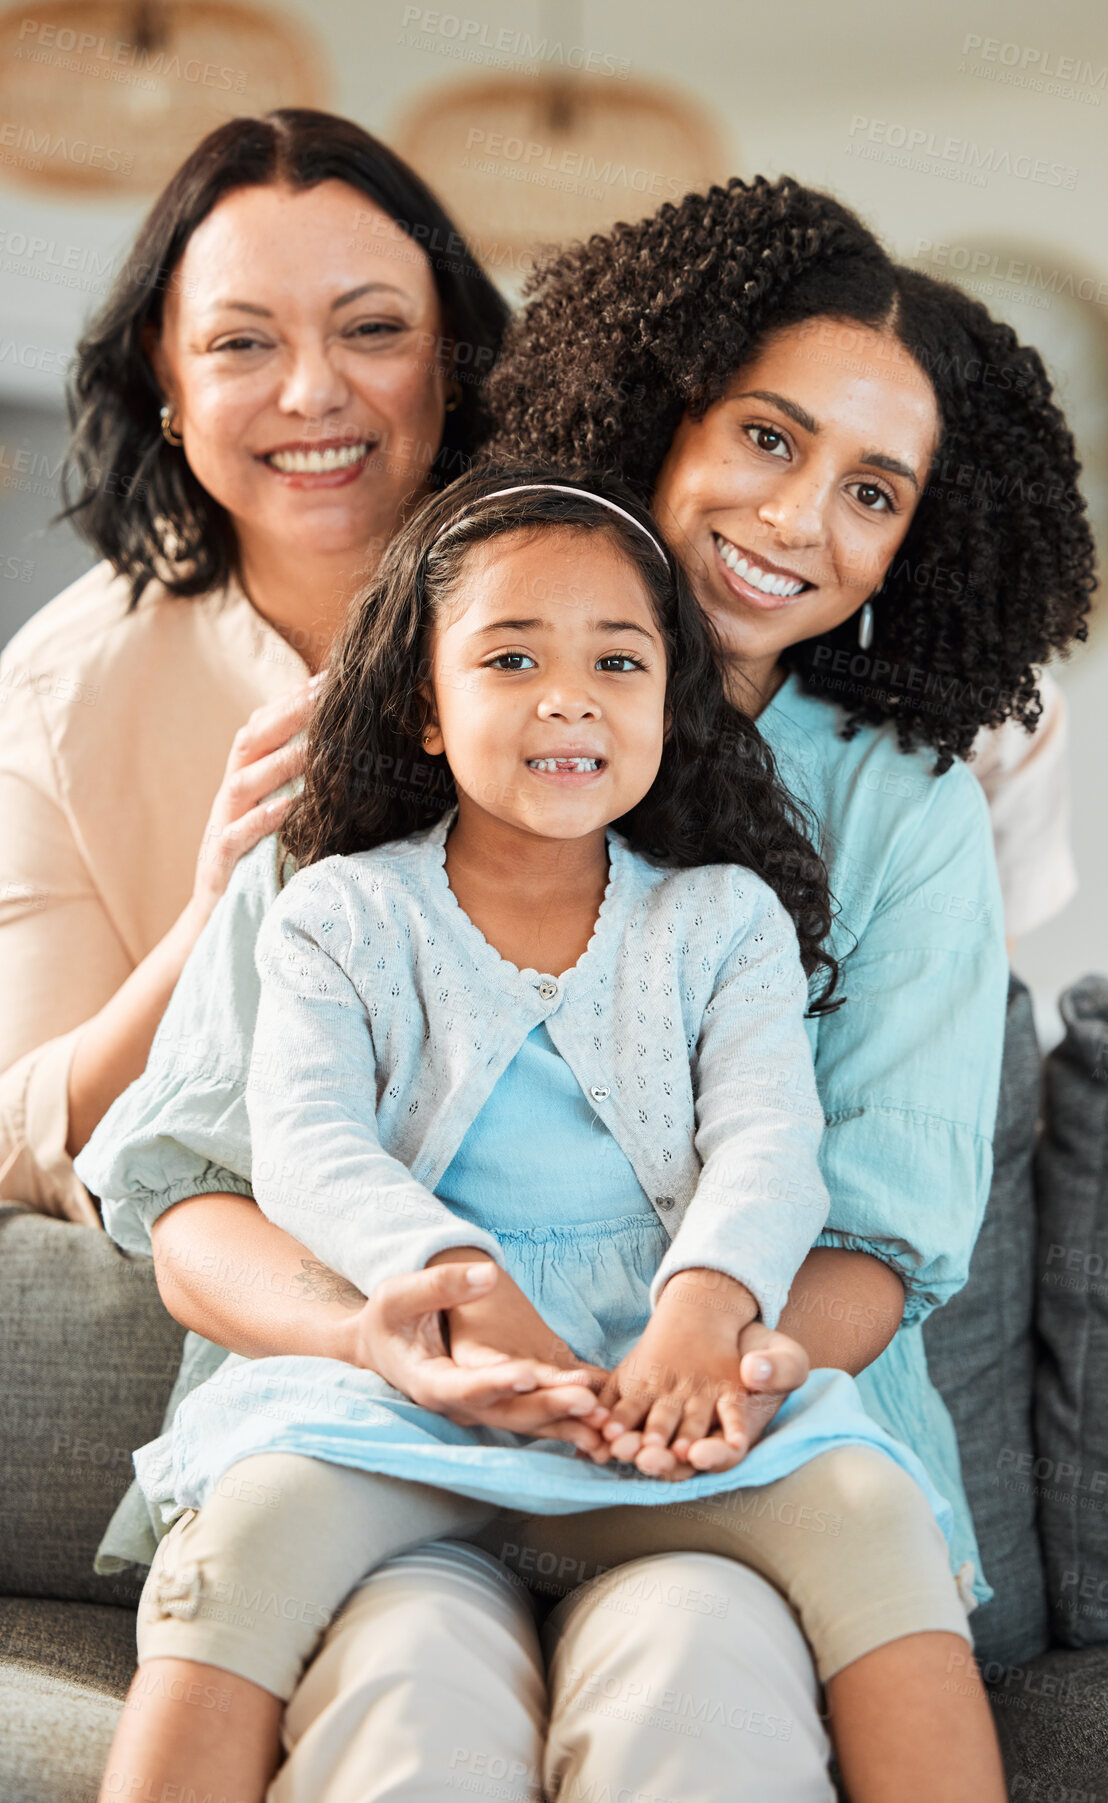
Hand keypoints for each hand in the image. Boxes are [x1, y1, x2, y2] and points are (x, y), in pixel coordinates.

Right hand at [191, 677, 323, 919]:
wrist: (216, 916)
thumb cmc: (257, 858)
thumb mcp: (275, 813)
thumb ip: (295, 781)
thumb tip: (340, 748)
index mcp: (243, 777)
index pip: (261, 725)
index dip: (290, 699)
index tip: (328, 678)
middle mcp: (229, 794)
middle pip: (251, 741)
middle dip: (287, 713)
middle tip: (326, 694)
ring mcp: (220, 825)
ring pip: (242, 782)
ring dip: (280, 762)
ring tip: (315, 748)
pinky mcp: (219, 861)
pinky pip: (236, 835)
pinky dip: (262, 820)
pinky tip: (289, 809)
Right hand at [350, 1261, 610, 1453]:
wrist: (384, 1346)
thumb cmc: (389, 1318)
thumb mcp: (399, 1294)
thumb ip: (440, 1285)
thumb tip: (486, 1274)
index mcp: (429, 1382)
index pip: (465, 1388)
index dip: (497, 1382)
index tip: (528, 1372)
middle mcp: (459, 1406)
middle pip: (506, 1412)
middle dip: (546, 1407)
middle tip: (587, 1401)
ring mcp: (481, 1409)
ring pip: (526, 1421)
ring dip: (565, 1421)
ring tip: (604, 1419)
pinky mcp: (499, 1403)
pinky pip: (534, 1416)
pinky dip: (566, 1421)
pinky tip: (601, 1424)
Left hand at [594, 1270, 808, 1478]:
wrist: (724, 1323)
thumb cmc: (763, 1352)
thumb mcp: (785, 1356)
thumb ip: (780, 1367)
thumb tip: (755, 1372)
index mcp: (738, 1431)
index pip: (726, 1453)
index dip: (713, 1455)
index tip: (698, 1453)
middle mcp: (702, 1434)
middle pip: (681, 1456)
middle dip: (664, 1460)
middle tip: (648, 1459)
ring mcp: (671, 1419)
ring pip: (653, 1439)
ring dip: (634, 1445)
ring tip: (618, 1446)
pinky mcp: (643, 1395)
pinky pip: (629, 1412)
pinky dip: (615, 1419)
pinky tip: (602, 1425)